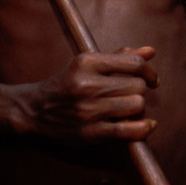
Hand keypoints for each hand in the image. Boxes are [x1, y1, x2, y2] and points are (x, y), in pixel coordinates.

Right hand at [21, 46, 158, 142]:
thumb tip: (151, 52)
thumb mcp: (87, 63)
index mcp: (88, 62)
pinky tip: (146, 125)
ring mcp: (89, 110)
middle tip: (132, 95)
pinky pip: (129, 131)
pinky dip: (143, 128)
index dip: (149, 72)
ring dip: (138, 108)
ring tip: (128, 109)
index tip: (152, 79)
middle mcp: (88, 85)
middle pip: (138, 86)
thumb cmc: (66, 84)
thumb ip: (119, 57)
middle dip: (140, 91)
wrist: (33, 110)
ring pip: (136, 106)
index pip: (134, 64)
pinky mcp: (90, 132)